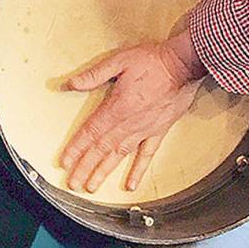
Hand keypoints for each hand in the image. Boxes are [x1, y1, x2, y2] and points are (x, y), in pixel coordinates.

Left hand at [60, 36, 203, 193]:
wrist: (183, 65)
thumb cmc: (151, 61)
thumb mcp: (118, 61)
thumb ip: (93, 75)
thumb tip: (70, 83)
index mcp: (116, 106)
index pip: (90, 131)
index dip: (76, 148)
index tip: (65, 162)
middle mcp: (128, 123)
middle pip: (101, 148)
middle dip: (85, 166)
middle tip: (73, 182)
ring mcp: (144, 130)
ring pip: (119, 155)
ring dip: (104, 171)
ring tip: (92, 186)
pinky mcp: (159, 131)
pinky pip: (146, 155)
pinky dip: (138, 170)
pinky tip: (130, 184)